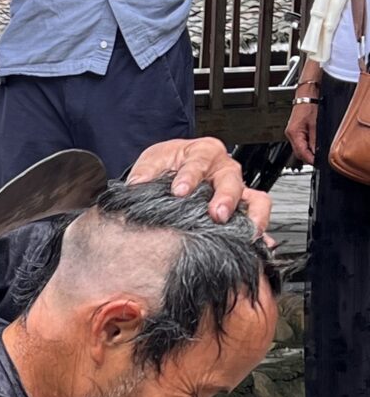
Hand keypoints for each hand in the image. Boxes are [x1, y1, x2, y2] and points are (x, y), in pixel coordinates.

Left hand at [127, 137, 271, 234]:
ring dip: (252, 216)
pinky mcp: (242, 207)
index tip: (179, 191)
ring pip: (255, 198)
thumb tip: (136, 184)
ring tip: (246, 233)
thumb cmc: (170, 163)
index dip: (189, 177)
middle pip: (231, 181)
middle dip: (225, 198)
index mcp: (203, 152)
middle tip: (216, 214)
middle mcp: (223, 170)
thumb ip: (146, 171)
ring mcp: (236, 189)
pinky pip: (257, 218)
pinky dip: (259, 231)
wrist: (174, 169)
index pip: (199, 162)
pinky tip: (258, 244)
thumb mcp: (155, 160)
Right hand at [285, 101, 317, 166]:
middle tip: (319, 161)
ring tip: (317, 154)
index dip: (310, 159)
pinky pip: (299, 144)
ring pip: (299, 149)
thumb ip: (316, 140)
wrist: (306, 97)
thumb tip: (318, 153)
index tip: (318, 163)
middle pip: (298, 153)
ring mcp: (291, 134)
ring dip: (307, 153)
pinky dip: (306, 147)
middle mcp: (290, 135)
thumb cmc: (310, 106)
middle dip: (308, 158)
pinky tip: (313, 147)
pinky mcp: (295, 132)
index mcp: (294, 133)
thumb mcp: (316, 125)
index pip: (301, 152)